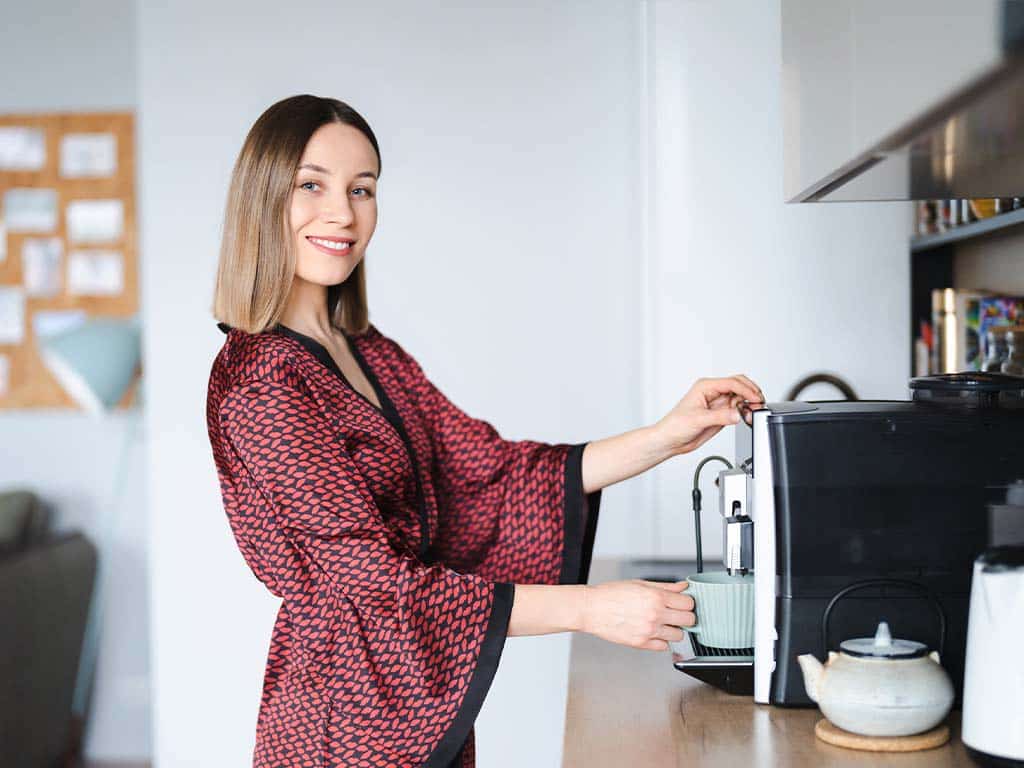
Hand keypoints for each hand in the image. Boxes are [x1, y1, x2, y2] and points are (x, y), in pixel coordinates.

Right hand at [580, 579, 695, 650]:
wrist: (592, 609)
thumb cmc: (611, 594)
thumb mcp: (640, 584)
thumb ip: (665, 587)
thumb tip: (683, 587)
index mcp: (655, 597)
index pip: (688, 603)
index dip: (687, 602)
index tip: (682, 603)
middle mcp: (655, 614)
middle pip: (689, 620)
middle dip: (685, 617)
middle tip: (676, 614)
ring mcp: (649, 630)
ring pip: (679, 636)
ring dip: (674, 629)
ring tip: (662, 623)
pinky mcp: (641, 643)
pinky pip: (664, 646)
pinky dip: (661, 640)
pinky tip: (653, 631)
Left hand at [654, 375, 763, 455]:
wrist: (670, 440)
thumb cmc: (675, 425)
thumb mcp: (698, 420)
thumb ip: (720, 416)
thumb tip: (737, 414)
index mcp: (705, 387)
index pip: (731, 383)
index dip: (746, 390)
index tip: (755, 399)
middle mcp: (712, 392)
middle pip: (739, 385)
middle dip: (751, 392)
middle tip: (759, 403)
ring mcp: (718, 403)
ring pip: (740, 396)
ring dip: (749, 402)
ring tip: (753, 412)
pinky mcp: (721, 413)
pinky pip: (738, 408)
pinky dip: (745, 411)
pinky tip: (746, 416)